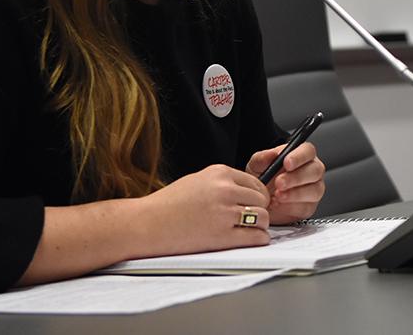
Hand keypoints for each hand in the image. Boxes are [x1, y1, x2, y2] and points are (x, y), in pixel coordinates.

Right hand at [138, 164, 270, 255]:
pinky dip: (258, 239)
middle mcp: (225, 189)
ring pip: (264, 217)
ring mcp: (225, 212)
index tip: (253, 202)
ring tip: (250, 229)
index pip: (256, 181)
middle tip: (250, 217)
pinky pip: (257, 237)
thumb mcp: (197, 180)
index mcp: (219, 173)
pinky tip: (250, 239)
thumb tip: (244, 190)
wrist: (148, 224)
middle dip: (259, 209)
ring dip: (261, 225)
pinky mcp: (224, 236)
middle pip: (262, 198)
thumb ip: (221, 183)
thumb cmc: (167, 205)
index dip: (256, 194)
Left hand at [247, 142, 325, 224]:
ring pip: (314, 190)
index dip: (299, 156)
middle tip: (279, 183)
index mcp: (301, 155)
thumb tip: (273, 154)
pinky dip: (290, 207)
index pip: (308, 150)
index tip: (287, 163)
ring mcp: (314, 189)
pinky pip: (306, 207)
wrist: (259, 199)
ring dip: (295, 194)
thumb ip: (263, 158)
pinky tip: (278, 204)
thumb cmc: (262, 177)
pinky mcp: (309, 207)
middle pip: (315, 170)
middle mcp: (311, 170)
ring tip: (277, 196)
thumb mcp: (257, 165)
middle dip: (296, 177)